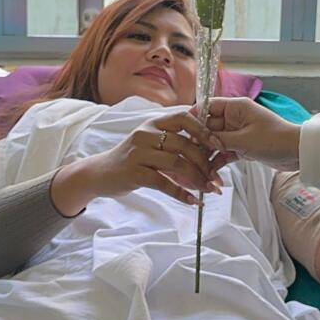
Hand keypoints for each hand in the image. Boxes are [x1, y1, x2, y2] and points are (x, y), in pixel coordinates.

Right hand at [51, 111, 224, 214]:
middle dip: (205, 163)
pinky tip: (193, 201)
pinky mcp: (134, 172)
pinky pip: (164, 183)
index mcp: (154, 123)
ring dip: (197, 179)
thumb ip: (175, 145)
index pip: (184, 118)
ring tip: (209, 190)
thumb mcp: (151, 144)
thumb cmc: (131, 159)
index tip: (220, 146)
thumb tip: (209, 156)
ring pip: (177, 164)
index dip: (205, 131)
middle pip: (184, 145)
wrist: (99, 174)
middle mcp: (146, 134)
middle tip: (217, 178)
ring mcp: (138, 153)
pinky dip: (182, 194)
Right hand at [195, 97, 300, 171]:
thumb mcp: (244, 140)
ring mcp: (238, 132)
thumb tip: (199, 140)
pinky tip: (209, 173)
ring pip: (215, 141)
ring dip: (207, 153)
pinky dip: (218, 161)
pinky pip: (225, 152)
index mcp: (236, 107)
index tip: (181, 130)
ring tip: (196, 167)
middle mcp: (235, 117)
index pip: (208, 106)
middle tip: (186, 154)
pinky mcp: (242, 146)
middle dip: (198, 140)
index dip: (194, 117)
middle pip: (209, 126)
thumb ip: (220, 139)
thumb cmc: (274, 140)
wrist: (297, 153)